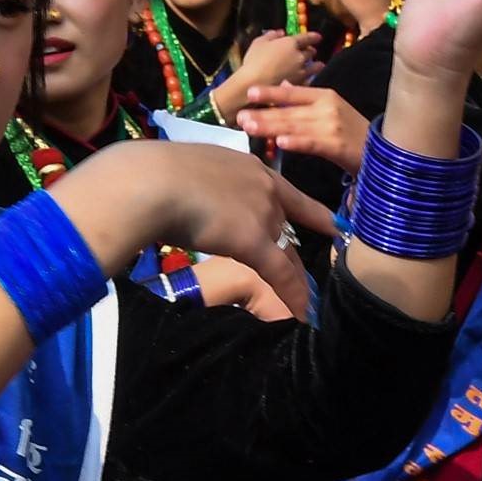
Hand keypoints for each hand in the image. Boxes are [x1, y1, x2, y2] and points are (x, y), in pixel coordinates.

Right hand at [60, 141, 331, 322]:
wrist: (147, 182)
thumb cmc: (153, 174)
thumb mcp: (189, 172)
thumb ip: (203, 187)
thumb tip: (190, 199)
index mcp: (249, 167)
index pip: (288, 193)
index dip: (311, 213)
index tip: (334, 223)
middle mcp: (264, 187)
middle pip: (288, 227)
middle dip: (294, 253)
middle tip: (304, 275)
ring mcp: (262, 213)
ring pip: (287, 252)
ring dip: (295, 278)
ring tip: (306, 300)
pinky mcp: (254, 241)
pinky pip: (282, 274)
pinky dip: (294, 295)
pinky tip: (304, 313)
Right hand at [210, 30, 322, 122]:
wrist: (255, 84)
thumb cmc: (255, 60)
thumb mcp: (259, 42)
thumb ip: (271, 35)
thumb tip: (281, 32)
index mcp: (290, 43)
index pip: (307, 38)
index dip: (313, 37)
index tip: (318, 37)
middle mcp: (300, 57)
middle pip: (311, 52)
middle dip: (311, 51)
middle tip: (310, 51)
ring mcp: (301, 72)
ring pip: (315, 67)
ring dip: (316, 65)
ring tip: (317, 65)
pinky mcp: (300, 85)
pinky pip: (309, 79)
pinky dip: (309, 77)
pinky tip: (308, 78)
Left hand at [238, 83, 371, 173]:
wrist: (384, 150)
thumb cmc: (355, 131)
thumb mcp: (333, 108)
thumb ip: (308, 98)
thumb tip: (285, 85)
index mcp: (326, 96)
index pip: (293, 93)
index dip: (271, 93)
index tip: (250, 92)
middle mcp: (327, 108)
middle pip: (289, 111)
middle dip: (263, 114)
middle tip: (239, 117)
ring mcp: (332, 126)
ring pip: (295, 127)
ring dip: (270, 128)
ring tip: (249, 128)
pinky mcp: (337, 146)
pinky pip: (311, 144)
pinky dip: (295, 143)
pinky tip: (279, 143)